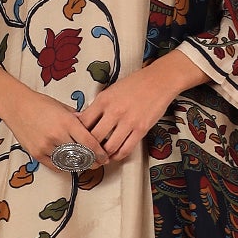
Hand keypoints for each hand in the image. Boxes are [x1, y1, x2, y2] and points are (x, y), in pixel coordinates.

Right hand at [0, 67, 107, 166]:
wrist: (16, 106)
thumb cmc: (41, 104)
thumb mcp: (64, 108)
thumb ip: (79, 120)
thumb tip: (93, 128)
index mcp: (67, 122)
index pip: (89, 142)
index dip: (100, 153)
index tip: (105, 157)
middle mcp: (57, 135)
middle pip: (81, 155)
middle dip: (92, 161)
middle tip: (98, 163)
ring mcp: (46, 146)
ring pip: (69, 163)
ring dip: (79, 165)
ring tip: (86, 164)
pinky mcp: (37, 154)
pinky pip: (55, 166)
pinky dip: (65, 166)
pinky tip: (71, 164)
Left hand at [78, 49, 204, 161]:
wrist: (159, 80)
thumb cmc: (134, 84)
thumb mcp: (110, 91)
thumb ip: (96, 106)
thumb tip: (78, 118)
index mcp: (103, 100)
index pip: (83, 123)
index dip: (78, 135)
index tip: (77, 140)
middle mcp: (114, 111)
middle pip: (94, 138)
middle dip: (89, 148)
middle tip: (87, 153)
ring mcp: (128, 121)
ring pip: (109, 147)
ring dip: (103, 155)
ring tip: (101, 157)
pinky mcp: (141, 129)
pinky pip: (126, 149)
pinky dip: (118, 156)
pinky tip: (115, 156)